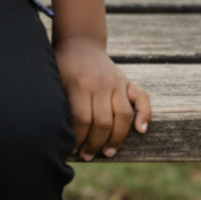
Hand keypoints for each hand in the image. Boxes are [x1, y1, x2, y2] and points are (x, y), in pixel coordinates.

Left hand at [54, 37, 150, 160]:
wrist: (79, 43)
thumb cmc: (62, 67)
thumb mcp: (55, 82)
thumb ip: (61, 105)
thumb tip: (60, 136)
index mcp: (80, 85)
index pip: (83, 120)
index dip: (79, 139)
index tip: (73, 150)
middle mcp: (101, 84)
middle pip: (103, 122)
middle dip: (95, 144)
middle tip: (88, 156)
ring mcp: (117, 82)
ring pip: (123, 116)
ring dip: (117, 139)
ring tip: (108, 152)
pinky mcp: (127, 81)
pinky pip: (142, 98)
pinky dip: (145, 114)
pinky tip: (140, 130)